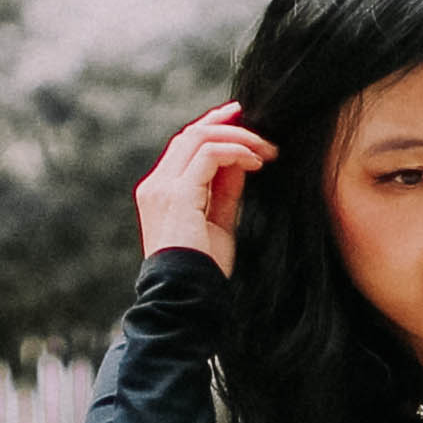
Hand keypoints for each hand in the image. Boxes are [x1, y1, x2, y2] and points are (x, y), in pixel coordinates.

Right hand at [133, 100, 276, 277]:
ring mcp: (162, 188)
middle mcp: (156, 186)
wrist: (186, 298)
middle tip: (263, 130)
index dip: (214, 130)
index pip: (184, 148)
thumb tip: (241, 160)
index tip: (244, 125)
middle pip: (190, 135)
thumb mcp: (218, 223)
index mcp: (160, 193)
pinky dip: (236, 152)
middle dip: (227, 124)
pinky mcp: (177, 194)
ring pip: (199, 138)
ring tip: (267, 151)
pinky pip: (209, 155)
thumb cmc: (203, 272)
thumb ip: (224, 190)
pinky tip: (256, 163)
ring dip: (238, 138)